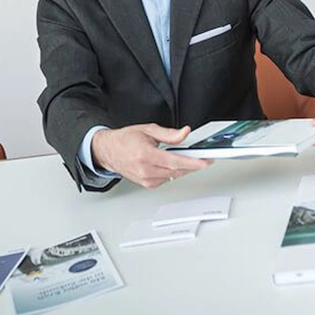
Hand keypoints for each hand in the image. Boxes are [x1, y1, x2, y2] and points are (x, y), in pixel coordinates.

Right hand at [91, 124, 210, 188]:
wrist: (109, 151)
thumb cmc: (125, 139)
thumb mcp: (148, 130)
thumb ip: (169, 134)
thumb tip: (185, 133)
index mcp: (145, 155)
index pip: (175, 161)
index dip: (192, 162)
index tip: (205, 161)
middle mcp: (145, 170)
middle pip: (177, 170)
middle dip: (192, 164)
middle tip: (203, 158)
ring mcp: (145, 179)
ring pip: (173, 176)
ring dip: (183, 168)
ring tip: (187, 158)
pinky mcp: (147, 184)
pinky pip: (167, 179)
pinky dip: (173, 172)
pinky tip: (171, 164)